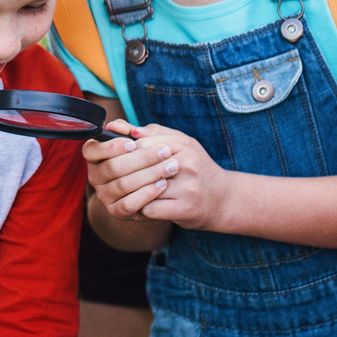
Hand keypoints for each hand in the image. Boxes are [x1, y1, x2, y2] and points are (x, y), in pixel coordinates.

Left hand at [83, 122, 228, 229]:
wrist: (222, 198)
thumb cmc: (194, 167)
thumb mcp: (179, 143)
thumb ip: (151, 133)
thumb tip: (118, 126)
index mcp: (184, 144)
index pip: (142, 144)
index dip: (126, 151)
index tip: (118, 157)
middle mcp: (187, 164)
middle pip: (142, 165)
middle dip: (124, 171)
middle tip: (114, 176)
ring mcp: (186, 188)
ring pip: (143, 188)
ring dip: (131, 191)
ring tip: (124, 190)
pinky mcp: (184, 209)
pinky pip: (149, 208)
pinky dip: (141, 207)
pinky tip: (141, 204)